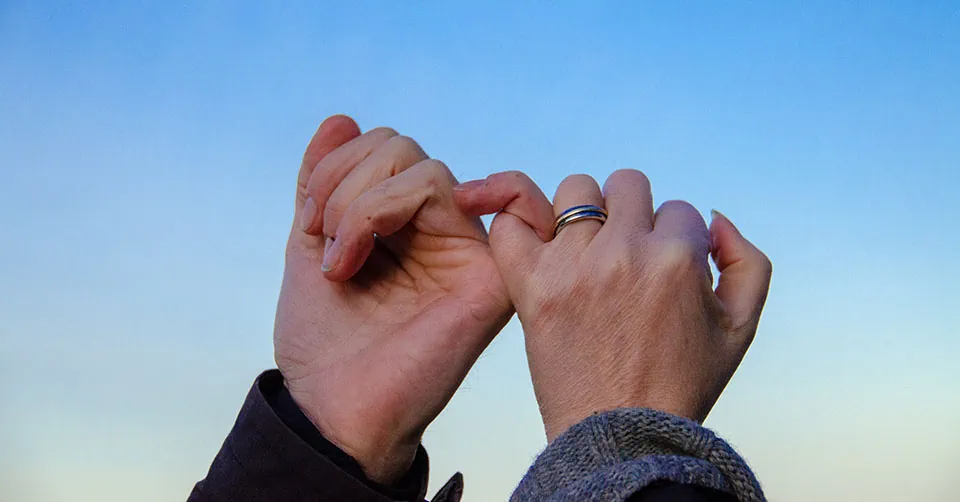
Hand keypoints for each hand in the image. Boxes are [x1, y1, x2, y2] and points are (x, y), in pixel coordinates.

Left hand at [273, 116, 552, 482]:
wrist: (335, 408)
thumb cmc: (326, 342)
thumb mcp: (311, 246)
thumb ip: (323, 183)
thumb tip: (340, 117)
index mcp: (403, 225)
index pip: (383, 149)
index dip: (335, 168)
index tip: (308, 222)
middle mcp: (440, 231)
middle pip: (402, 148)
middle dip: (345, 184)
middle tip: (327, 245)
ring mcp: (466, 248)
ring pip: (422, 167)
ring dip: (361, 204)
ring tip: (342, 263)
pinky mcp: (487, 271)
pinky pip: (460, 192)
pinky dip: (395, 202)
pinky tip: (368, 241)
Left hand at [456, 170, 771, 440]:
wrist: (620, 435)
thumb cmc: (681, 383)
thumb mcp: (741, 327)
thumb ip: (747, 261)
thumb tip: (711, 216)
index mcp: (679, 257)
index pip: (677, 209)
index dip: (673, 240)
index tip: (662, 273)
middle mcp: (626, 253)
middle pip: (626, 184)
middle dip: (632, 214)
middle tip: (625, 255)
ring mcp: (574, 266)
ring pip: (575, 192)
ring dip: (583, 215)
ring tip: (585, 253)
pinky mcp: (532, 286)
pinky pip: (513, 224)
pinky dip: (519, 223)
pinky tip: (536, 245)